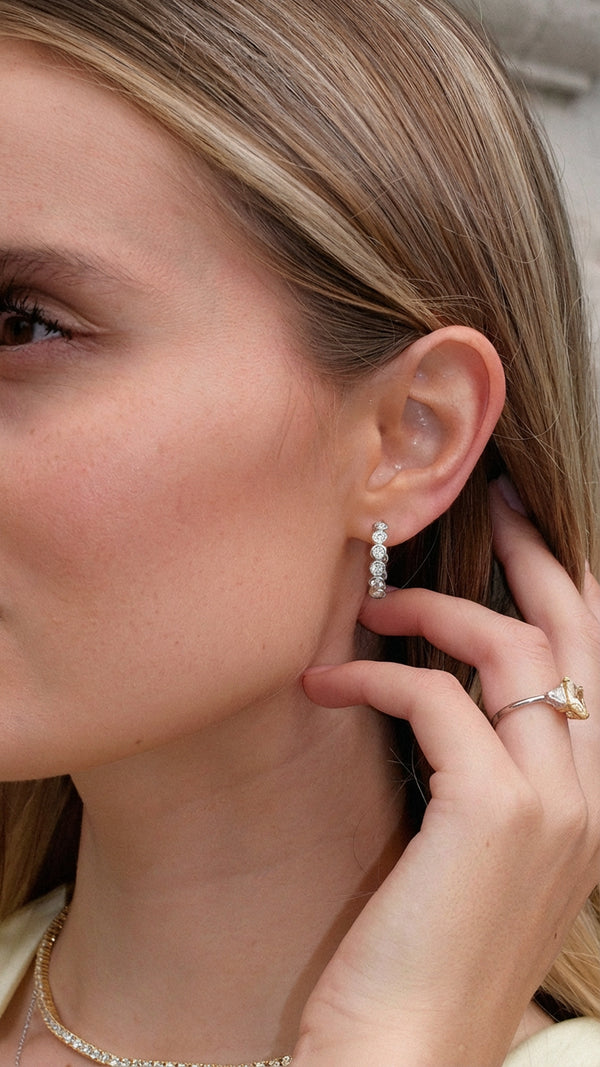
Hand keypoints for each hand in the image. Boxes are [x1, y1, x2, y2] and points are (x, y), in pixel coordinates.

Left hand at [294, 482, 599, 1066]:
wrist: (407, 1057)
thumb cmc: (426, 954)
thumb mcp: (474, 852)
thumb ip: (483, 771)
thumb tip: (442, 688)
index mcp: (592, 802)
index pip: (598, 666)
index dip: (569, 589)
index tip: (528, 534)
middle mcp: (593, 794)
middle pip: (577, 634)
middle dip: (535, 556)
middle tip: (491, 502)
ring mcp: (553, 802)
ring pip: (510, 649)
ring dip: (432, 610)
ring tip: (370, 609)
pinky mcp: (491, 810)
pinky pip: (435, 695)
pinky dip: (377, 677)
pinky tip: (328, 684)